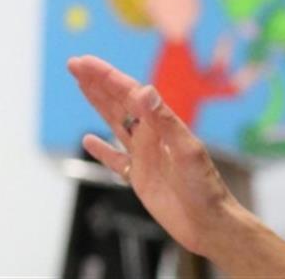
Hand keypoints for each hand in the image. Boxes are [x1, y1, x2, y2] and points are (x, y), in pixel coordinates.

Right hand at [67, 55, 242, 259]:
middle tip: (75, 64)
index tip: (85, 63)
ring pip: (115, 123)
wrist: (208, 222)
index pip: (129, 93)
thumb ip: (165, 121)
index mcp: (162, 124)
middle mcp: (151, 135)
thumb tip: (144, 91)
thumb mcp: (186, 150)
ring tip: (81, 85)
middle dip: (97, 83)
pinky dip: (101, 150)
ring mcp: (144, 155)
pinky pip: (115, 159)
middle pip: (119, 102)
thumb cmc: (205, 187)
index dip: (106, 77)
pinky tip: (89, 139)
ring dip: (98, 104)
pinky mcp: (139, 177)